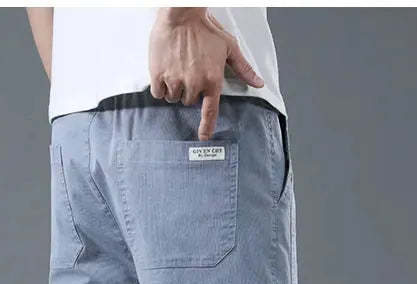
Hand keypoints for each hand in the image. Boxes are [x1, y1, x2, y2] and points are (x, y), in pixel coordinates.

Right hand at [149, 8, 263, 140]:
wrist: (181, 13)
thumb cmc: (205, 28)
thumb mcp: (229, 46)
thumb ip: (243, 68)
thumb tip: (258, 83)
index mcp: (212, 80)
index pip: (210, 111)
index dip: (207, 127)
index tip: (204, 137)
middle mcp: (194, 83)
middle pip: (189, 101)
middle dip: (189, 91)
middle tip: (189, 72)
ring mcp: (175, 80)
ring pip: (173, 98)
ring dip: (174, 89)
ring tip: (177, 69)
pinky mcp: (158, 74)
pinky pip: (158, 93)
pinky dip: (160, 87)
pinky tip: (164, 73)